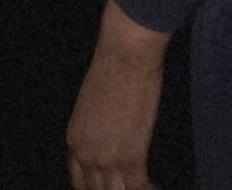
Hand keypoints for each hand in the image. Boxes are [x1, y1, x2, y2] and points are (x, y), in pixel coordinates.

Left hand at [65, 44, 162, 188]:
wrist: (125, 54)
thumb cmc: (112, 66)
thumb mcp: (92, 102)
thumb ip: (97, 125)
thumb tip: (111, 130)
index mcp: (75, 140)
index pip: (79, 179)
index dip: (95, 187)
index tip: (110, 185)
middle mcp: (86, 155)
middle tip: (128, 186)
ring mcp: (107, 159)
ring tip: (144, 187)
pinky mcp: (132, 156)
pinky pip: (137, 186)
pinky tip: (156, 187)